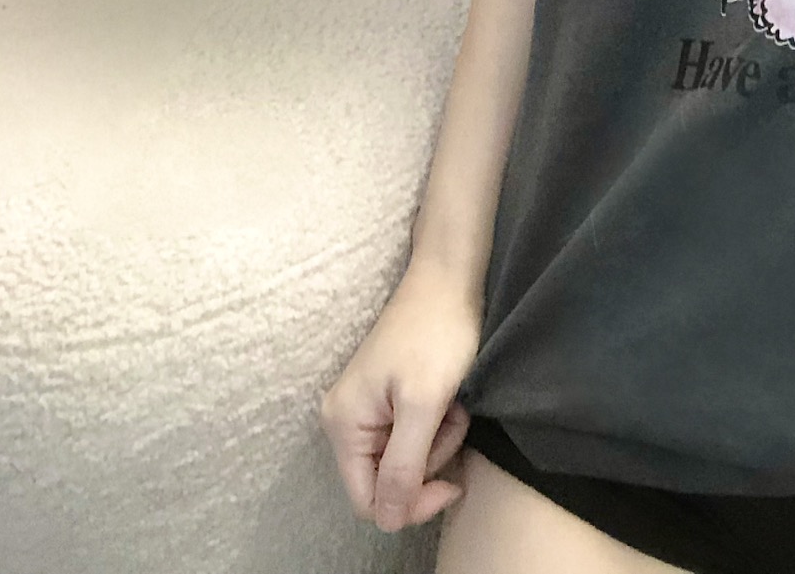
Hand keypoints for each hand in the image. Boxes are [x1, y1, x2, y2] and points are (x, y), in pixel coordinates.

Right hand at [319, 258, 483, 532]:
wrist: (448, 277)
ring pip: (405, 460)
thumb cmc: (436, 331)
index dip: (411, 504)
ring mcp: (366, 408)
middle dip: (428, 462)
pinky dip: (436, 424)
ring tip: (451, 403)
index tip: (451, 483)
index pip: (369, 502)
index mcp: (343, 424)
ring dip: (437, 441)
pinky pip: (411, 436)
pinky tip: (448, 398)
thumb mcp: (424, 404)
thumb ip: (403, 466)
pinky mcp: (386, 398)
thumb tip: (388, 518)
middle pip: (387, 482)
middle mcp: (345, 420)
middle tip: (451, 422)